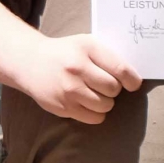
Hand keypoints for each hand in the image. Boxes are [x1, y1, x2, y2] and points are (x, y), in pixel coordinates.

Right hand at [19, 33, 140, 123]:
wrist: (30, 62)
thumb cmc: (65, 53)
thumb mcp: (86, 44)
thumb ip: (108, 56)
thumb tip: (133, 77)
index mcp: (87, 48)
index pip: (121, 69)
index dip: (132, 80)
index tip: (132, 84)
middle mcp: (77, 68)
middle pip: (114, 89)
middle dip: (113, 89)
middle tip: (104, 85)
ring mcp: (69, 89)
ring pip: (105, 105)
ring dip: (105, 102)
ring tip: (93, 93)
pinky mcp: (62, 106)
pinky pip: (94, 118)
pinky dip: (95, 113)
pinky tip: (86, 103)